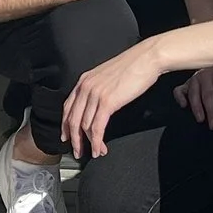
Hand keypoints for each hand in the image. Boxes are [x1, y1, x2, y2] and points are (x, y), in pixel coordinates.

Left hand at [62, 41, 162, 159]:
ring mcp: (95, 94)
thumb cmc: (132, 66)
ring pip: (84, 126)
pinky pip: (97, 127)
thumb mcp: (107, 76)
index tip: (67, 137)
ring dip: (89, 143)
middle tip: (77, 152)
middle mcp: (85, 87)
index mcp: (84, 80)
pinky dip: (97, 142)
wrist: (146, 59)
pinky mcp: (107, 102)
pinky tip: (99, 149)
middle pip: (72, 119)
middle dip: (74, 139)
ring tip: (95, 153)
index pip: (68, 107)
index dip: (65, 125)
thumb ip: (97, 89)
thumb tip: (96, 106)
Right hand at [174, 60, 212, 129]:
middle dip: (211, 111)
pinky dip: (180, 97)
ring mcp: (196, 77)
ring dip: (196, 107)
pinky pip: (179, 89)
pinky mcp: (187, 83)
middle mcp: (207, 73)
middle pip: (208, 94)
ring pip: (194, 92)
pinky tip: (183, 106)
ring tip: (201, 119)